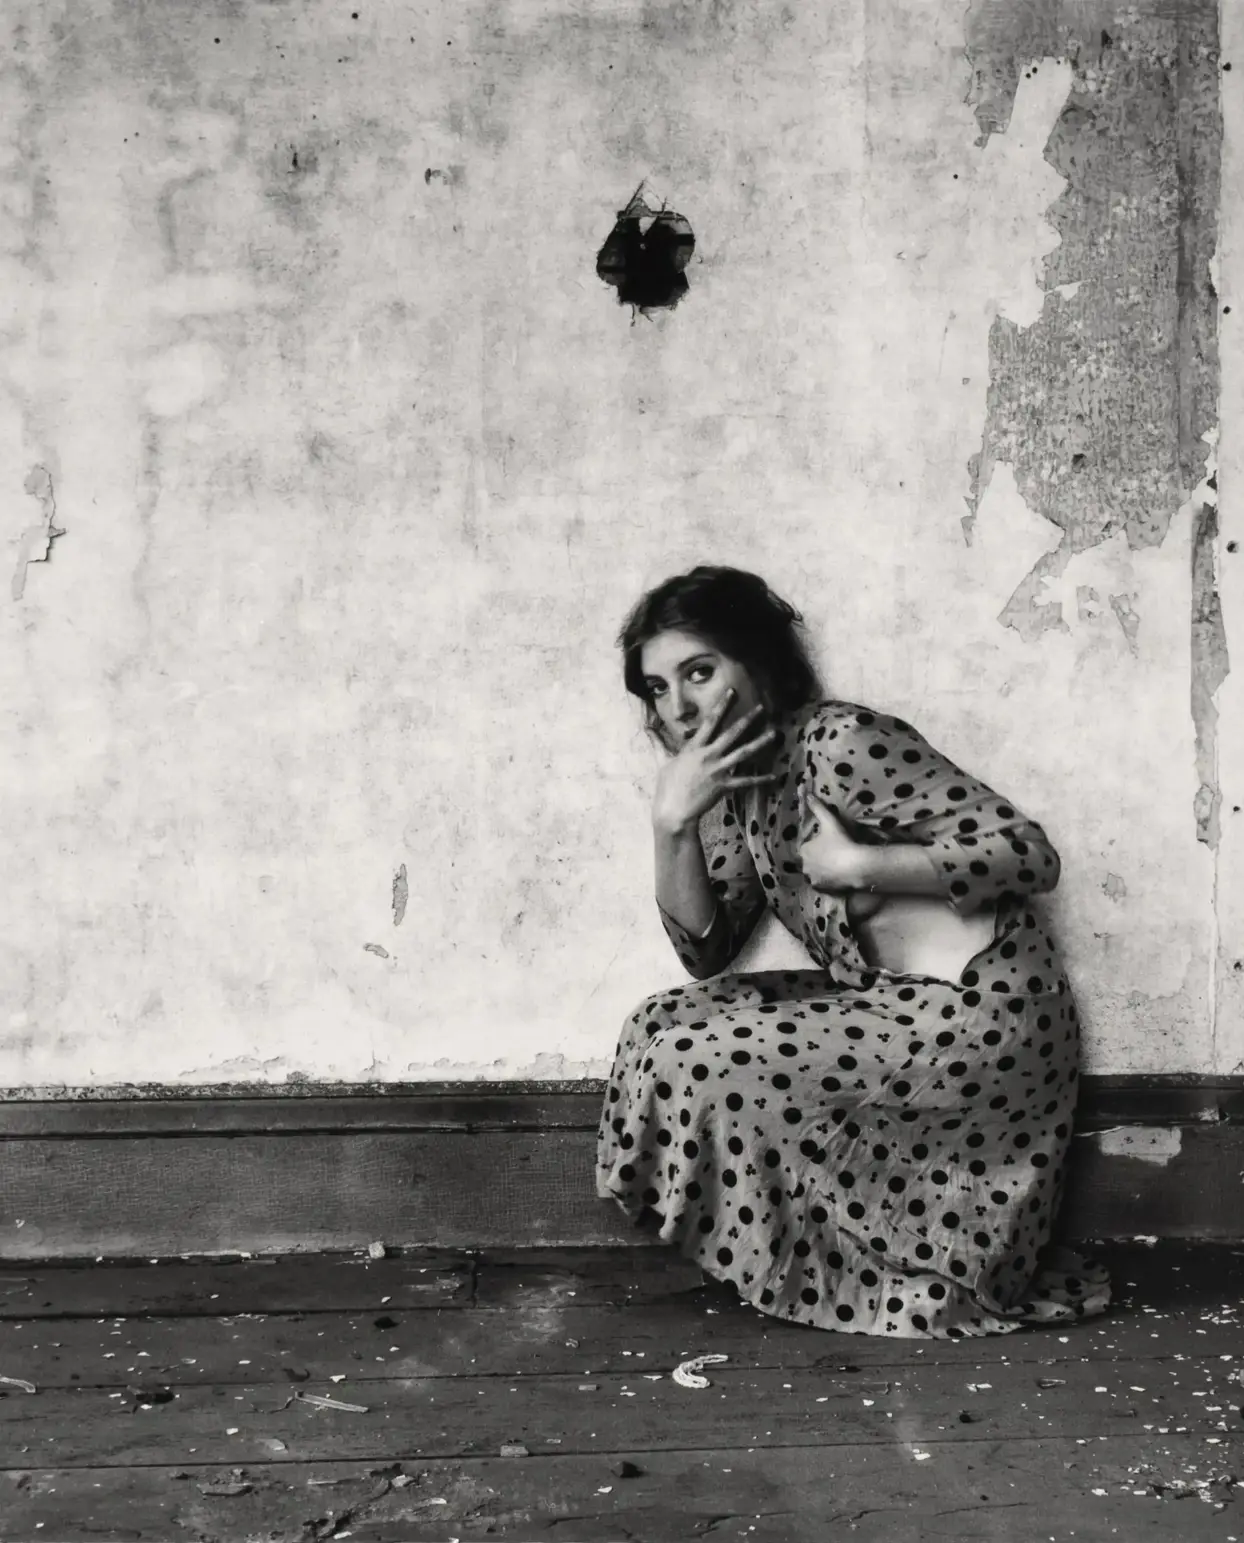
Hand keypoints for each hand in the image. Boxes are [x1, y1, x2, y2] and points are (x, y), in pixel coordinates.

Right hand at [651, 691, 779, 835]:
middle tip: (761, 708)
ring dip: (760, 742)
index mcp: (695, 748)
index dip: (722, 705)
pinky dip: (760, 779)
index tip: (732, 692)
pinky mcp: (724, 786)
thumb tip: (647, 727)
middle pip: (732, 733)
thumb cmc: (667, 786)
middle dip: (748, 719)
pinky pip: (746, 781)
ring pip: (743, 753)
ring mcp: (718, 770)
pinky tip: (773, 776)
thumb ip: (659, 742)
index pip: (711, 721)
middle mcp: (709, 755)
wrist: (674, 810)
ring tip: (774, 733)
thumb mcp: (663, 761)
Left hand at [796, 789, 876, 896]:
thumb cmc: (841, 842)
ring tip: (837, 867)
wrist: (855, 866)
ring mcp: (812, 878)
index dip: (818, 846)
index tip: (830, 845)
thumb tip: (806, 794)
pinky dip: (827, 881)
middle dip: (818, 859)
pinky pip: (822, 884)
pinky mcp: (822, 888)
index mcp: (804, 849)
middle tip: (834, 856)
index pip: (807, 847)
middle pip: (810, 861)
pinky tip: (837, 877)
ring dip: (822, 871)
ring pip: (815, 873)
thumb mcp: (830, 822)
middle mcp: (804, 865)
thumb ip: (818, 808)